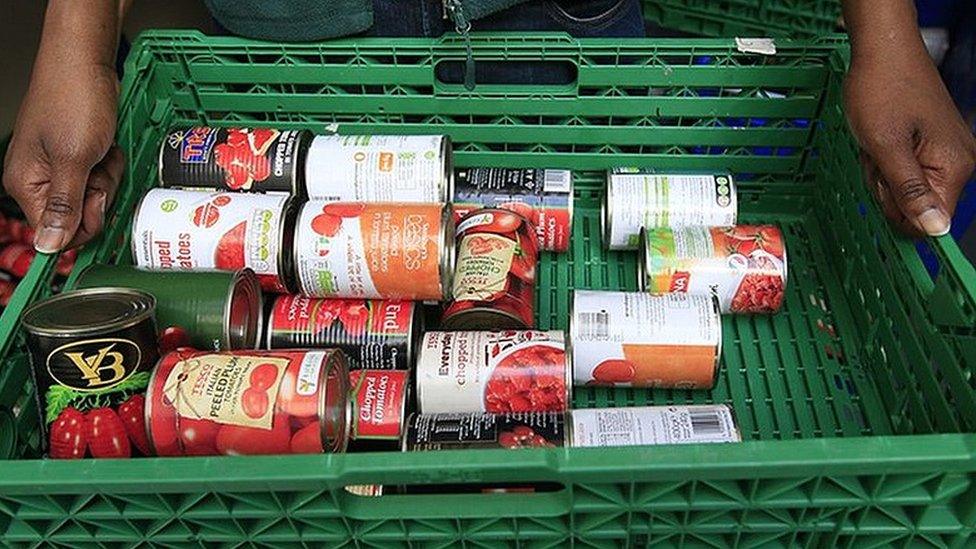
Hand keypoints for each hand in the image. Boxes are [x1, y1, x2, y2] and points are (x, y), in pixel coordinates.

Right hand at [2, 61, 122, 252]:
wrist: (85, 61)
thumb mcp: (75, 159)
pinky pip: (101, 177)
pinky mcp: (78, 157)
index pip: (57, 233)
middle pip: (80, 216)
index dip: (85, 222)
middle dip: (100, 194)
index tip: (97, 198)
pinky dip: (109, 164)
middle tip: (99, 166)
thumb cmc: (74, 99)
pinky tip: (106, 146)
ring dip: (107, 176)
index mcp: (27, 184)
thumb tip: (50, 245)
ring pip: (95, 197)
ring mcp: (59, 168)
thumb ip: (65, 205)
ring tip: (102, 150)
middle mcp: (39, 180)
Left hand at [844, 47, 975, 236]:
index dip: (899, 214)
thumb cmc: (882, 89)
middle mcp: (956, 162)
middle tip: (877, 155)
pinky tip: (877, 141)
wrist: (881, 51)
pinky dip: (881, 161)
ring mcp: (941, 153)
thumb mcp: (886, 147)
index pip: (932, 221)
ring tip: (876, 143)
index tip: (883, 187)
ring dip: (879, 172)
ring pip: (901, 189)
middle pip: (913, 207)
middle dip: (885, 187)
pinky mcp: (926, 145)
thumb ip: (909, 190)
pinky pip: (898, 171)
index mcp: (954, 165)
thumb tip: (934, 229)